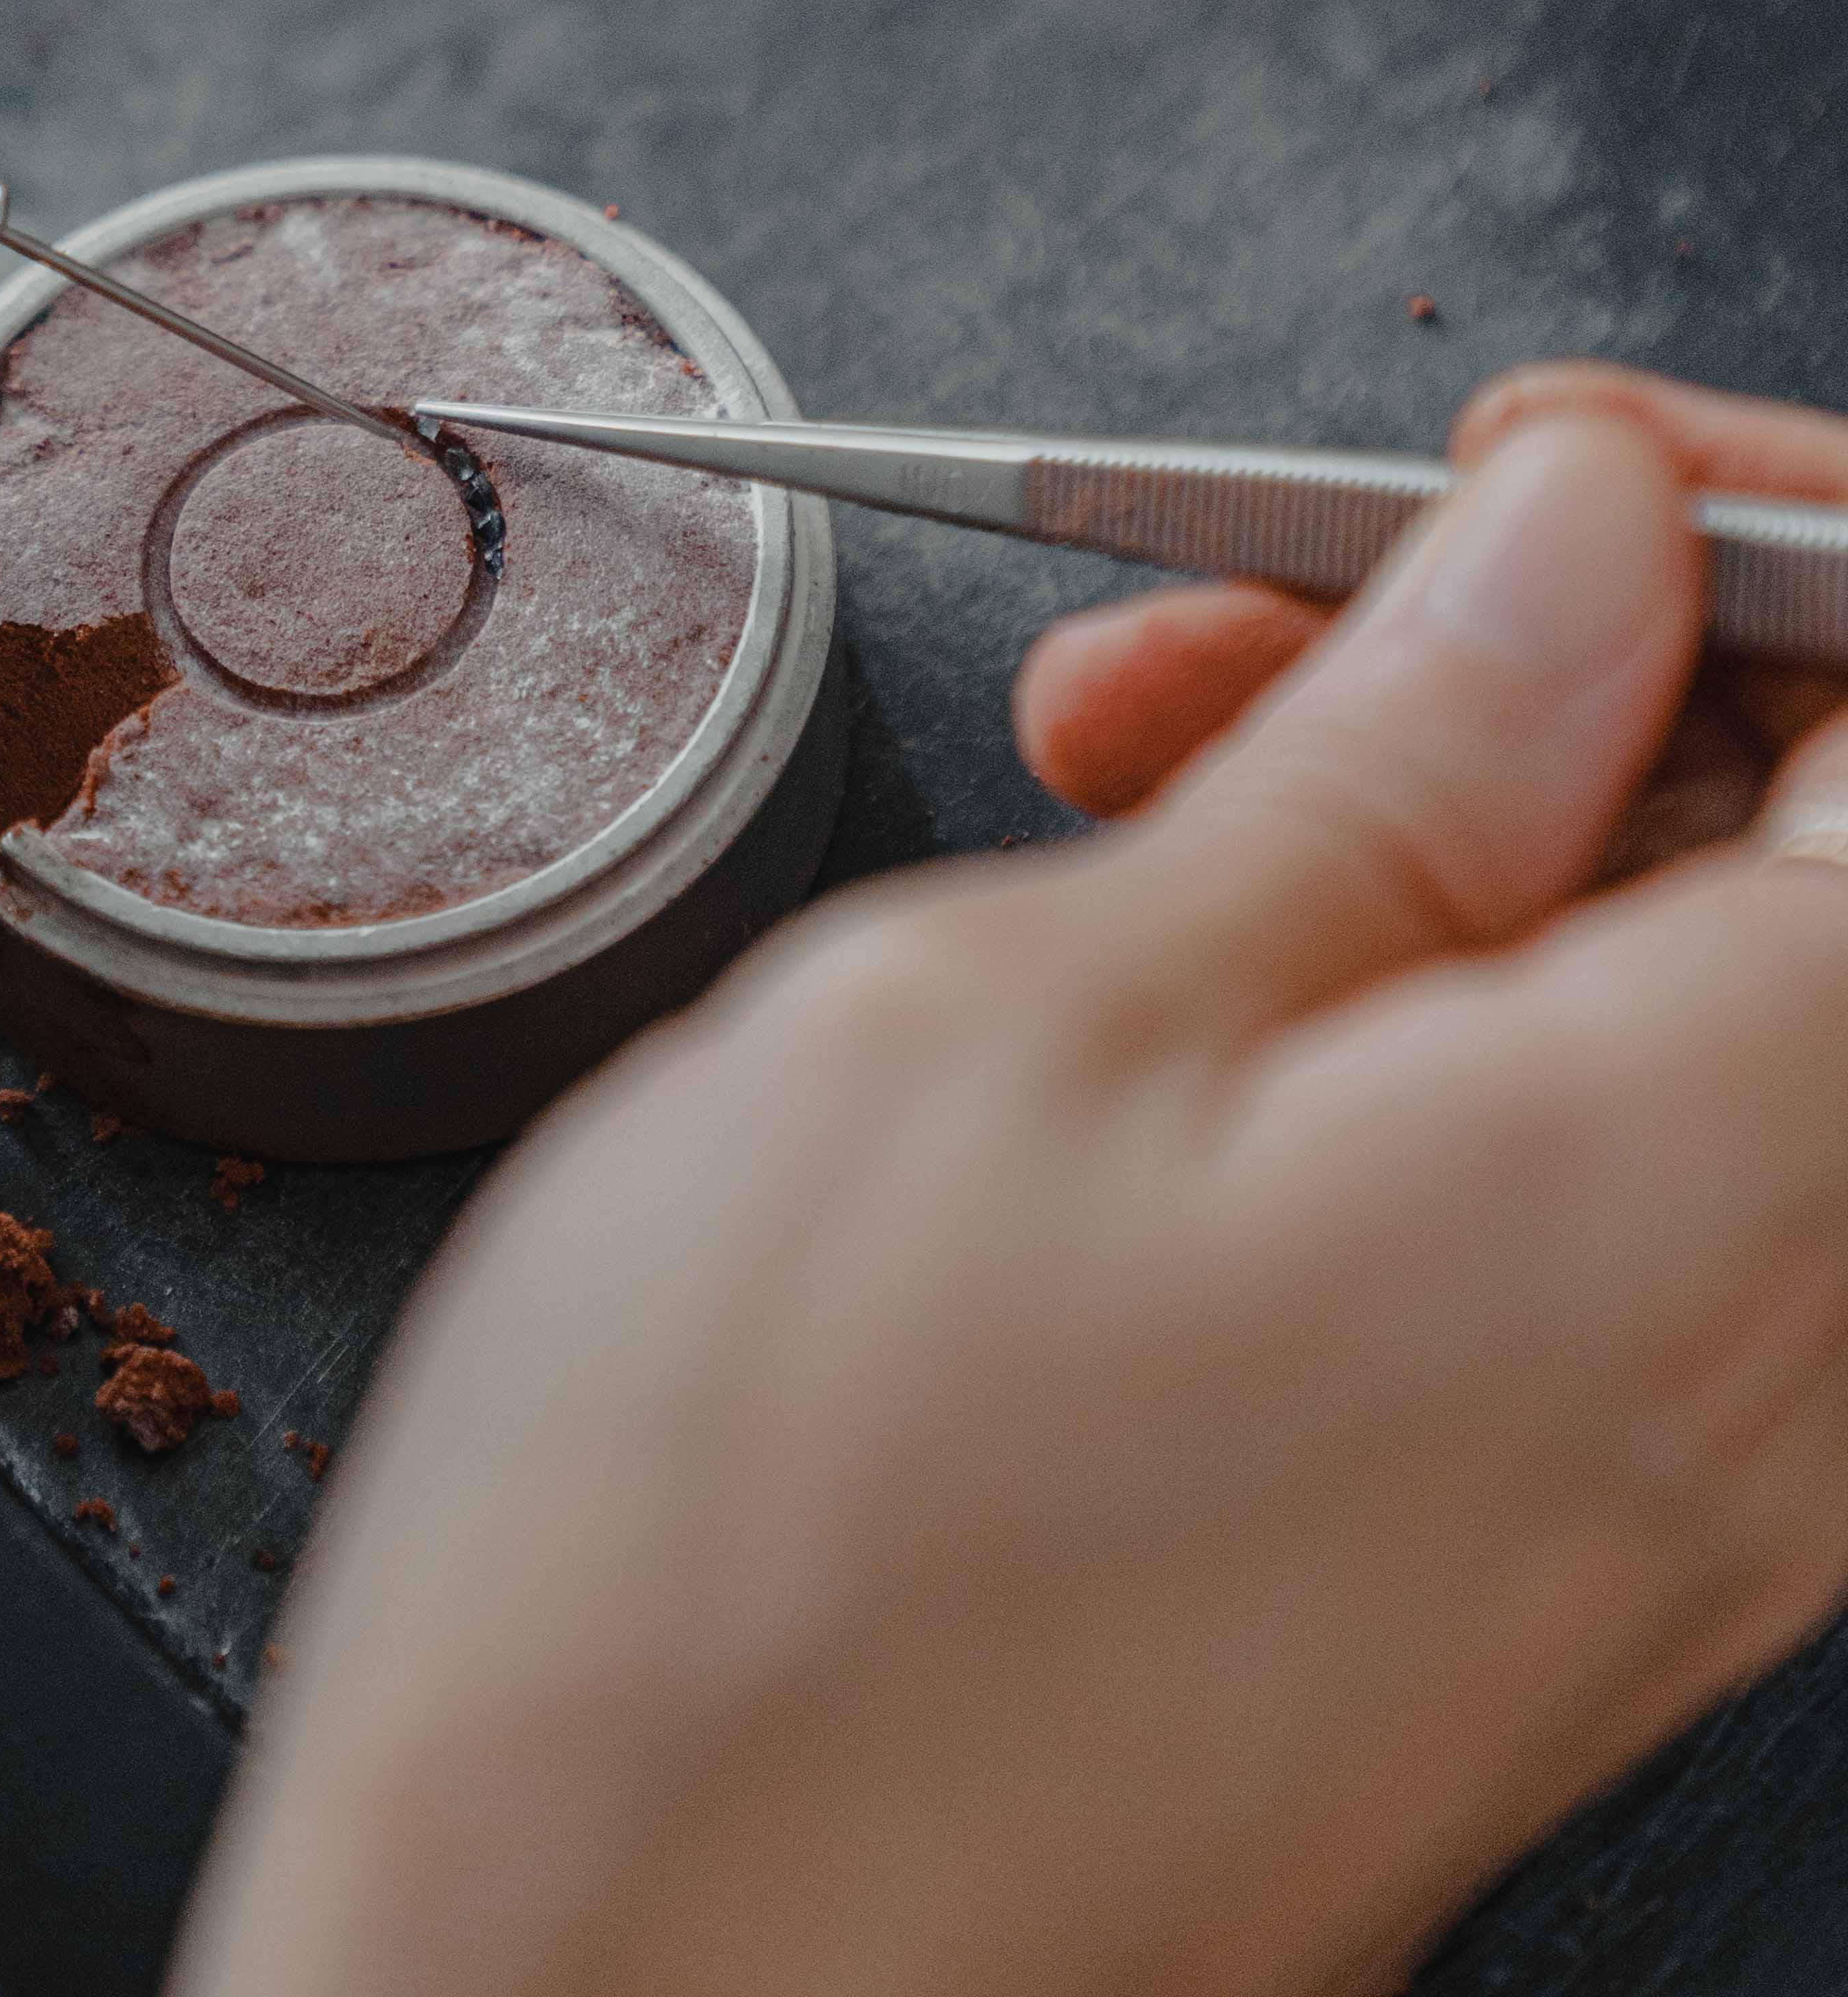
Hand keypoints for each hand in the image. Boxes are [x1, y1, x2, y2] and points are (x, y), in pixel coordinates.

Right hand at [172, 381, 1847, 1996]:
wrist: (603, 1985)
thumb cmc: (743, 1547)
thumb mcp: (1013, 1020)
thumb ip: (1378, 768)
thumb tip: (1579, 563)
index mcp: (1695, 1189)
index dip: (1767, 536)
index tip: (1518, 483)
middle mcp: (1758, 1382)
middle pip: (1826, 883)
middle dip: (1560, 671)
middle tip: (1230, 638)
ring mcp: (1641, 1504)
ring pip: (1690, 1036)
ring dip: (1446, 846)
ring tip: (1133, 810)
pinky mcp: (1501, 1572)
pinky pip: (1583, 1214)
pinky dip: (1407, 1040)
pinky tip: (1155, 1022)